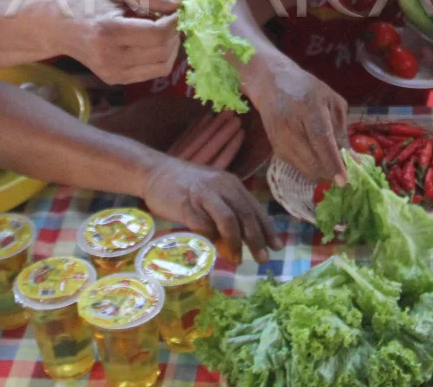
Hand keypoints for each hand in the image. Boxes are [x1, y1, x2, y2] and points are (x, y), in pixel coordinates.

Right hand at [55, 0, 183, 85]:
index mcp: (108, 31)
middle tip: (171, 17)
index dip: (174, 21)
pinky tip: (152, 41)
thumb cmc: (84, 0)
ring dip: (171, 46)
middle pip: (162, 50)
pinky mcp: (114, 79)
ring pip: (162, 66)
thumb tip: (182, 0)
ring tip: (163, 29)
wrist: (55, 26)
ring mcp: (112, 72)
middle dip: (175, 33)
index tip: (176, 9)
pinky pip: (152, 73)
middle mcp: (110, 57)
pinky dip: (161, 57)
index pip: (157, 33)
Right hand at [142, 157, 279, 264]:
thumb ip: (226, 214)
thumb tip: (240, 243)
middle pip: (245, 215)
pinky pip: (203, 225)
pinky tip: (213, 250)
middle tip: (263, 259)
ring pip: (228, 220)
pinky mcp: (185, 204)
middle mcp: (221, 186)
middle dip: (256, 239)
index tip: (277, 246)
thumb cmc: (186, 187)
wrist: (155, 172)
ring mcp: (203, 194)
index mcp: (231, 184)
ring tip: (237, 260)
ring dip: (235, 242)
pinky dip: (210, 239)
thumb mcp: (212, 195)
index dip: (267, 228)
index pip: (254, 208)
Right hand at [244, 51, 348, 183]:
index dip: (333, 162)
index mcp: (309, 107)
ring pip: (305, 169)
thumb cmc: (307, 89)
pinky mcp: (275, 148)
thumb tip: (353, 160)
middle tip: (346, 173)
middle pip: (312, 160)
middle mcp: (291, 125)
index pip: (321, 140)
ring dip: (322, 173)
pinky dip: (311, 168)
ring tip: (333, 165)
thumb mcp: (331, 101)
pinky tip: (318, 158)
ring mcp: (280, 138)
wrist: (271, 84)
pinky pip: (298, 167)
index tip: (344, 180)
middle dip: (331, 173)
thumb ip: (342, 131)